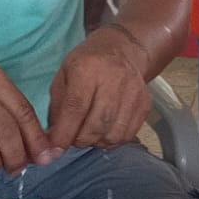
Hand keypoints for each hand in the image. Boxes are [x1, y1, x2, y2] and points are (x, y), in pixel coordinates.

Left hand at [46, 25, 150, 149]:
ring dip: (96, 142)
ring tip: (88, 134)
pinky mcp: (145, 104)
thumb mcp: (63, 75)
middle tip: (72, 138)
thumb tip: (53, 139)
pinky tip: (103, 132)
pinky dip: (112, 140)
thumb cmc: (87, 63)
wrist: (121, 50)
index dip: (64, 133)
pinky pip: (127, 135)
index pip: (76, 108)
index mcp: (88, 68)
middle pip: (96, 125)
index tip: (55, 148)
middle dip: (80, 140)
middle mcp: (114, 79)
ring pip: (113, 134)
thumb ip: (57, 107)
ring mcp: (133, 92)